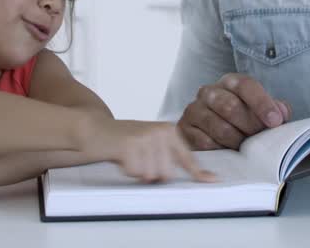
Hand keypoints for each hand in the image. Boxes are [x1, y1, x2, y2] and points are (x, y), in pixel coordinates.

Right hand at [89, 119, 217, 182]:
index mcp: (169, 131)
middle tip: (139, 160)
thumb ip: (168, 156)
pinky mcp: (130, 145)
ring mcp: (146, 137)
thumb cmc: (124, 140)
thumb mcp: (150, 143)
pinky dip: (126, 170)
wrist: (96, 128)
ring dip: (138, 172)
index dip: (198, 173)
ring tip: (130, 157)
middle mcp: (161, 132)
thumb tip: (187, 175)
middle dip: (151, 174)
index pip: (187, 158)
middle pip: (167, 174)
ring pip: (151, 176)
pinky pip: (135, 173)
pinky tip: (121, 156)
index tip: (213, 181)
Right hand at [177, 73, 291, 149]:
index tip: (275, 121)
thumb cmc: (241, 122)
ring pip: (219, 127)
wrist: (210, 134)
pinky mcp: (184, 129)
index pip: (245, 85)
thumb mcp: (260, 113)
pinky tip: (229, 152)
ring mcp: (194, 110)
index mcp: (229, 82)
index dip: (262, 103)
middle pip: (230, 106)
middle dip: (250, 126)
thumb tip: (281, 112)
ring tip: (245, 148)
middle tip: (260, 139)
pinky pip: (205, 143)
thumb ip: (275, 110)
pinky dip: (221, 150)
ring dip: (237, 141)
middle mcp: (209, 92)